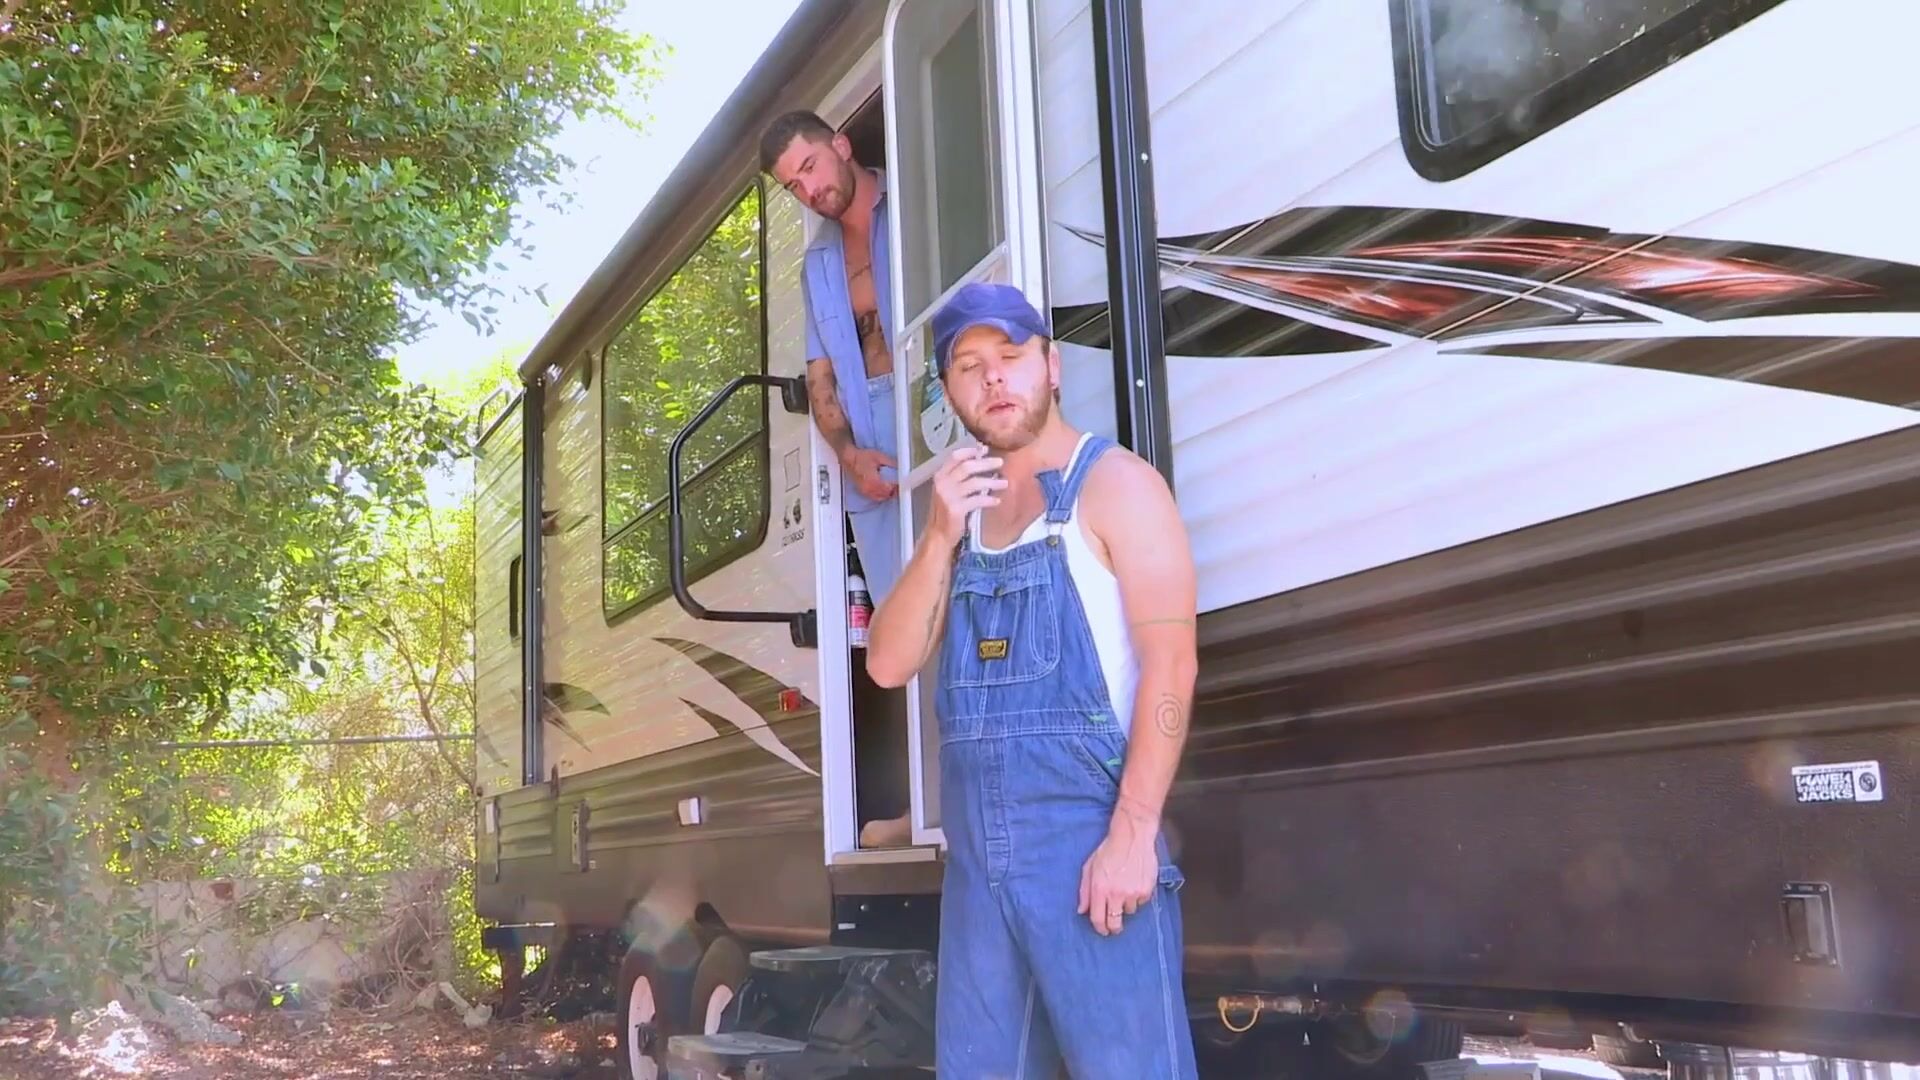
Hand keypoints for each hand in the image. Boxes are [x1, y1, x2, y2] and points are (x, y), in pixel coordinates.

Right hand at [841, 446, 896, 501]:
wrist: (849, 459)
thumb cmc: (862, 457)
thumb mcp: (879, 456)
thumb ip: (891, 463)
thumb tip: (901, 467)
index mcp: (874, 481)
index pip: (890, 489)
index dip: (897, 487)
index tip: (901, 483)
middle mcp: (870, 489)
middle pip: (886, 495)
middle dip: (894, 491)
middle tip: (898, 484)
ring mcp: (865, 492)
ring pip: (881, 498)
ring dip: (887, 493)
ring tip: (890, 485)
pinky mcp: (863, 492)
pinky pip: (875, 497)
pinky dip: (880, 495)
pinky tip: (883, 488)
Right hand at [926, 445, 1005, 547]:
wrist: (939, 535)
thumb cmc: (947, 512)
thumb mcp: (949, 491)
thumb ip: (960, 477)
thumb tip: (981, 461)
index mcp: (940, 476)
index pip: (955, 457)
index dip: (970, 451)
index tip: (984, 449)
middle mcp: (943, 483)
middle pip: (967, 466)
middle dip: (986, 463)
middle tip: (1000, 462)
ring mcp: (949, 496)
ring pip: (975, 483)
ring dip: (992, 482)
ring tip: (1004, 483)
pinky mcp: (956, 509)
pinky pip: (977, 500)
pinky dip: (989, 500)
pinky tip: (996, 501)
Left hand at [1077, 813, 1158, 935]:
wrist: (1132, 837)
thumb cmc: (1108, 850)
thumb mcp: (1089, 867)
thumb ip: (1084, 891)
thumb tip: (1082, 911)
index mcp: (1099, 889)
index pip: (1098, 919)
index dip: (1100, 928)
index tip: (1102, 930)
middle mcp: (1116, 894)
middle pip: (1115, 923)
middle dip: (1113, 928)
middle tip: (1114, 926)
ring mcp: (1133, 893)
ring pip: (1129, 912)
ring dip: (1126, 906)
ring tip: (1125, 890)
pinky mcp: (1146, 890)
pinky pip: (1141, 902)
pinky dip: (1138, 897)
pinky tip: (1134, 883)